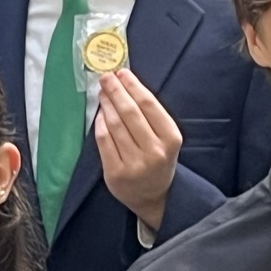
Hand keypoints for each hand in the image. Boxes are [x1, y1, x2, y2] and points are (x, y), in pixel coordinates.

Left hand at [94, 68, 182, 232]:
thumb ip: (150, 115)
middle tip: (106, 77)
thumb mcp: (166, 139)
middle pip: (130, 112)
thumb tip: (126, 84)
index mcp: (171, 139)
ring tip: (103, 93)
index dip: (133, 86)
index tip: (122, 72)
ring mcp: (134, 164)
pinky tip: (100, 114)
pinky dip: (100, 124)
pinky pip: (104, 140)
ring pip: (115, 125)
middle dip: (116, 91)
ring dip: (107, 104)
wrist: (153, 197)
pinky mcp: (115, 173)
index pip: (149, 105)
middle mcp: (154, 152)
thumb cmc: (158, 160)